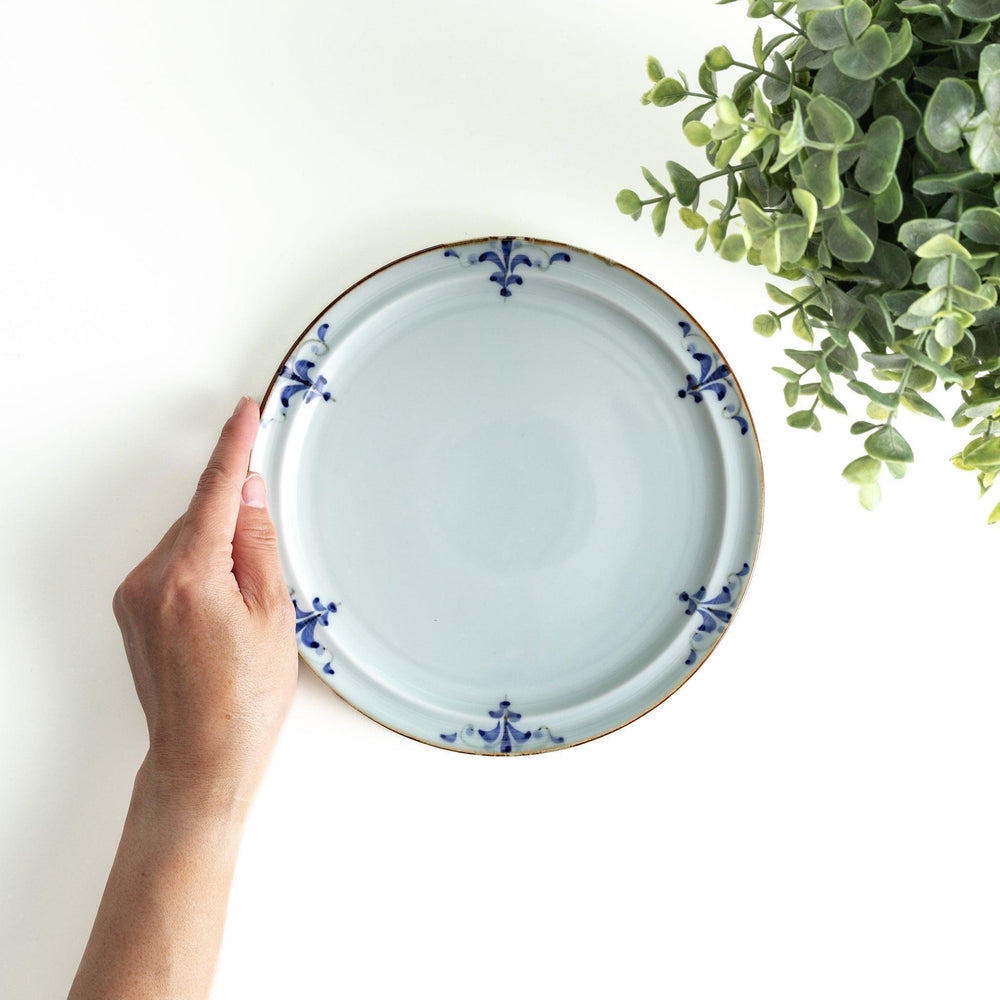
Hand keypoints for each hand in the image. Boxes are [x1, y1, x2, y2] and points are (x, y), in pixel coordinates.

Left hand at [113, 396, 296, 811]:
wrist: (202, 756)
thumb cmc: (245, 698)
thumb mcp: (273, 613)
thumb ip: (258, 542)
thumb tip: (249, 492)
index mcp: (190, 574)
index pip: (216, 490)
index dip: (234, 446)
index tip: (245, 412)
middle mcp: (150, 579)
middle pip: (201, 518)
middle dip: (237, 526)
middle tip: (265, 581)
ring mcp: (135, 596)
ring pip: (187, 542)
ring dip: (218, 553)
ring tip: (243, 614)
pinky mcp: (131, 611)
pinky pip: (172, 566)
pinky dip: (200, 571)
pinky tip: (221, 616)